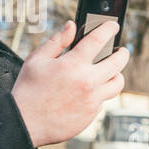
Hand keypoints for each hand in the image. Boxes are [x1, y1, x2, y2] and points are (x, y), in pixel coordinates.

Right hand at [12, 20, 129, 146]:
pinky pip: (103, 99)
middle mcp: (87, 81)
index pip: (98, 40)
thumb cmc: (28, 90)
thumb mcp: (37, 60)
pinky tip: (88, 90)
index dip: (109, 29)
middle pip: (118, 62)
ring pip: (117, 83)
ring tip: (109, 71)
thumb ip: (57, 41)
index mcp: (73, 64)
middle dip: (122, 53)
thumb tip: (71, 26)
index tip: (113, 26)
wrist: (25, 122)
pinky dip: (99, 92)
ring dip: (116, 74)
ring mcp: (92, 99)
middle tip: (120, 50)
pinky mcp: (92, 114)